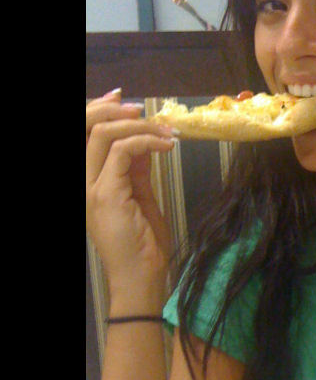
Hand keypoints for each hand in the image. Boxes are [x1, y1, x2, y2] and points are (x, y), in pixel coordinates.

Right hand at [86, 89, 176, 308]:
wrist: (141, 277)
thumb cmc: (143, 245)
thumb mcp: (141, 199)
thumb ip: (137, 171)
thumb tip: (144, 144)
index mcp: (89, 182)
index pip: (86, 136)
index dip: (102, 112)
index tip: (127, 102)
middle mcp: (83, 182)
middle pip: (87, 127)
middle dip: (117, 111)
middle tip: (149, 112)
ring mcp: (90, 188)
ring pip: (102, 134)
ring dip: (138, 126)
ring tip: (166, 130)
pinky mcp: (105, 194)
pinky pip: (121, 152)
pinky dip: (146, 141)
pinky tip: (167, 145)